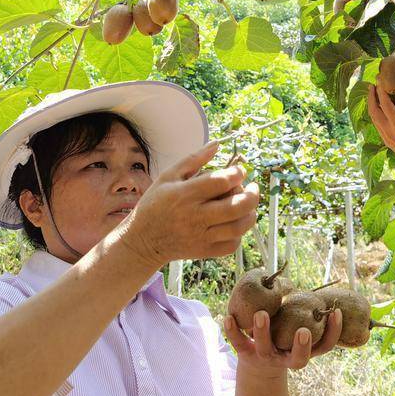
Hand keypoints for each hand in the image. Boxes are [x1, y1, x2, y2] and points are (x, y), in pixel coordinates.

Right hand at [120, 141, 259, 265]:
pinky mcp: (203, 251)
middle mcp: (194, 216)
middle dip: (252, 194)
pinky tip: (234, 223)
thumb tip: (217, 144)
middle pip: (236, 206)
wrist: (142, 240)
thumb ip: (194, 159)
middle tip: (252, 187)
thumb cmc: (155, 203)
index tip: (239, 171)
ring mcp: (200, 236)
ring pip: (238, 227)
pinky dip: (240, 233)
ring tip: (248, 205)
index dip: (237, 173)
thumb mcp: (168, 176)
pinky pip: (231, 245)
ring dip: (250, 214)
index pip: (220, 182)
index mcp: (185, 194)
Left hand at [222, 308, 341, 376]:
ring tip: (261, 313)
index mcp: (303, 352)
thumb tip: (319, 286)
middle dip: (301, 346)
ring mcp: (265, 357)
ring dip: (263, 331)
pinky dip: (232, 331)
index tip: (336, 312)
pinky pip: (238, 343)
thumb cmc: (283, 339)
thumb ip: (304, 313)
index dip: (333, 332)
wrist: (257, 367)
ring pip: (265, 348)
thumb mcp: (296, 330)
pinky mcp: (244, 354)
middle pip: (298, 359)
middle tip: (304, 331)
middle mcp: (286, 358)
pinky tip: (227, 317)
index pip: (324, 347)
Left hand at [367, 86, 394, 175]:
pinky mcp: (387, 142)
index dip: (381, 92)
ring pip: (374, 119)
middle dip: (371, 97)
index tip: (379, 82)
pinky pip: (378, 125)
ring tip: (374, 95)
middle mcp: (388, 131)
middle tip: (371, 86)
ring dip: (372, 106)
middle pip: (373, 111)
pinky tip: (381, 110)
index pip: (385, 104)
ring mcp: (386, 138)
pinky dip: (376, 115)